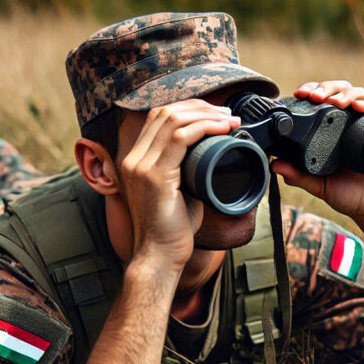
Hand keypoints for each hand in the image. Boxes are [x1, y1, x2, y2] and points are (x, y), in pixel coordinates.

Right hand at [118, 99, 240, 269]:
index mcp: (135, 160)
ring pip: (173, 120)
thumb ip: (187, 173)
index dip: (188, 109)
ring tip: (229, 120)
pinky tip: (222, 128)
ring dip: (206, 115)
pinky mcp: (154, 175)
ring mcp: (141, 166)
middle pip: (165, 112)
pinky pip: (180, 138)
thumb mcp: (179, 193)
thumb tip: (213, 158)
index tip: (215, 114)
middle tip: (226, 113)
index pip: (157, 118)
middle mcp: (134, 158)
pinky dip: (204, 127)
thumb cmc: (172, 230)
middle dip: (199, 107)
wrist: (160, 256)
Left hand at [271, 80, 363, 222]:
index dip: (312, 91)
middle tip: (315, 96)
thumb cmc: (349, 195)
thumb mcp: (320, 185)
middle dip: (327, 88)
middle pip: (340, 92)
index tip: (300, 93)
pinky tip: (358, 107)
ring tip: (334, 102)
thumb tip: (274, 165)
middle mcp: (351, 123)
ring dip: (345, 93)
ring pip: (359, 96)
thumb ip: (298, 176)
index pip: (323, 100)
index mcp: (333, 130)